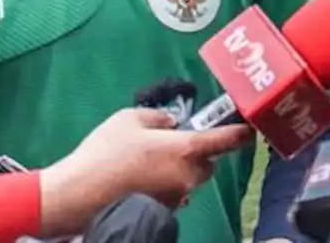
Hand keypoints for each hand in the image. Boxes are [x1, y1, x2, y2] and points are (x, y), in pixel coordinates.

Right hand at [38, 108, 253, 235]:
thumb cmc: (105, 152)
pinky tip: (142, 181)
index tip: (252, 129)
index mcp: (186, 149)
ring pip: (190, 180)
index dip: (241, 133)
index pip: (226, 140)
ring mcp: (176, 197)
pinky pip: (175, 195)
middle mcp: (188, 176)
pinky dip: (166, 186)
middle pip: (207, 164)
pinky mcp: (162, 211)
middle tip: (173, 146)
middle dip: (198, 155)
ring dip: (180, 171)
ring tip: (150, 163)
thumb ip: (159, 118)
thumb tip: (172, 124)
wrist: (78, 195)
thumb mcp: (130, 119)